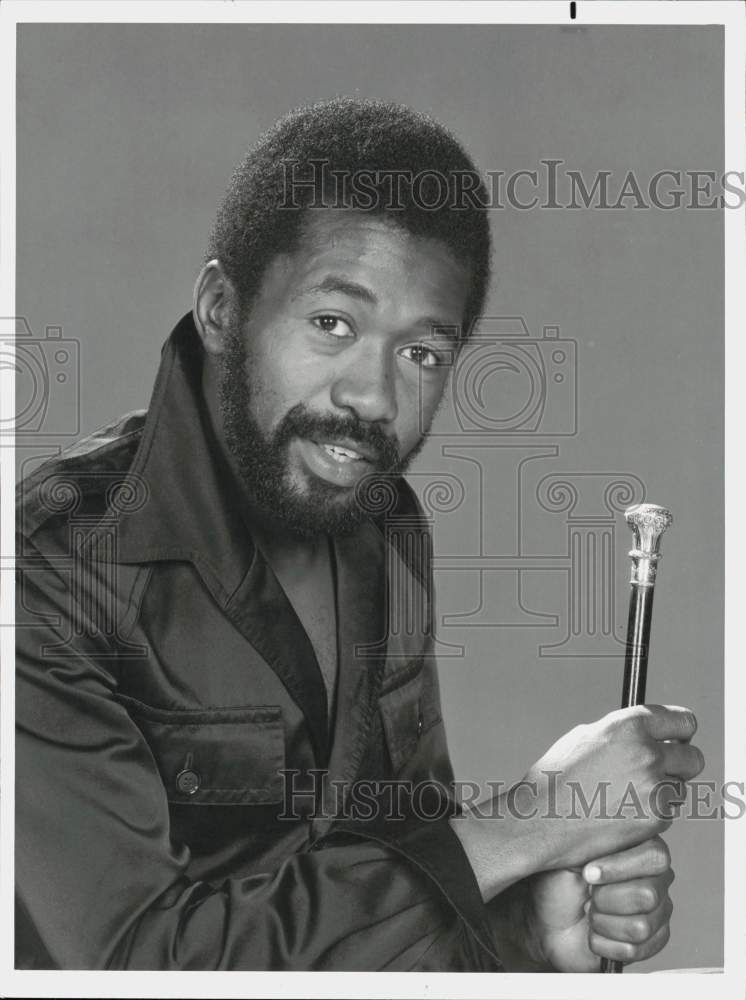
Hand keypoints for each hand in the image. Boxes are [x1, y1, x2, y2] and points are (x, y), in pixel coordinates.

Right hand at [520, 704, 701, 871]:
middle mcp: (646, 753)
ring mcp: (653, 787)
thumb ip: (623, 732)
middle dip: (681, 764)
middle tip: (664, 770)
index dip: (682, 731)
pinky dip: (652, 814)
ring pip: (680, 788)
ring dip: (664, 792)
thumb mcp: (585, 736)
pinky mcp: (655, 818)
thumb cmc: (556, 778)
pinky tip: (623, 813)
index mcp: (629, 726)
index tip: (680, 738)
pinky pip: (667, 813)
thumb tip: (648, 733)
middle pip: (693, 757)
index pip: (683, 721)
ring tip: (628, 796)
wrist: (541, 820)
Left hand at [527, 837, 673, 971]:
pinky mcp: (652, 943)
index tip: (588, 873)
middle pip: (648, 895)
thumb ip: (590, 834)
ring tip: (591, 913)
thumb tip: (597, 811)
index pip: (655, 856)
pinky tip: (596, 933)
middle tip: (588, 895)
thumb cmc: (558, 883)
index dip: (619, 868)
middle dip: (605, 899)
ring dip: (602, 922)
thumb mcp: (568, 851)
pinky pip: (635, 950)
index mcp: (641, 849)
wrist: (546, 923)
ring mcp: (658, 913)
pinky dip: (604, 943)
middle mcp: (656, 879)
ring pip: (640, 926)